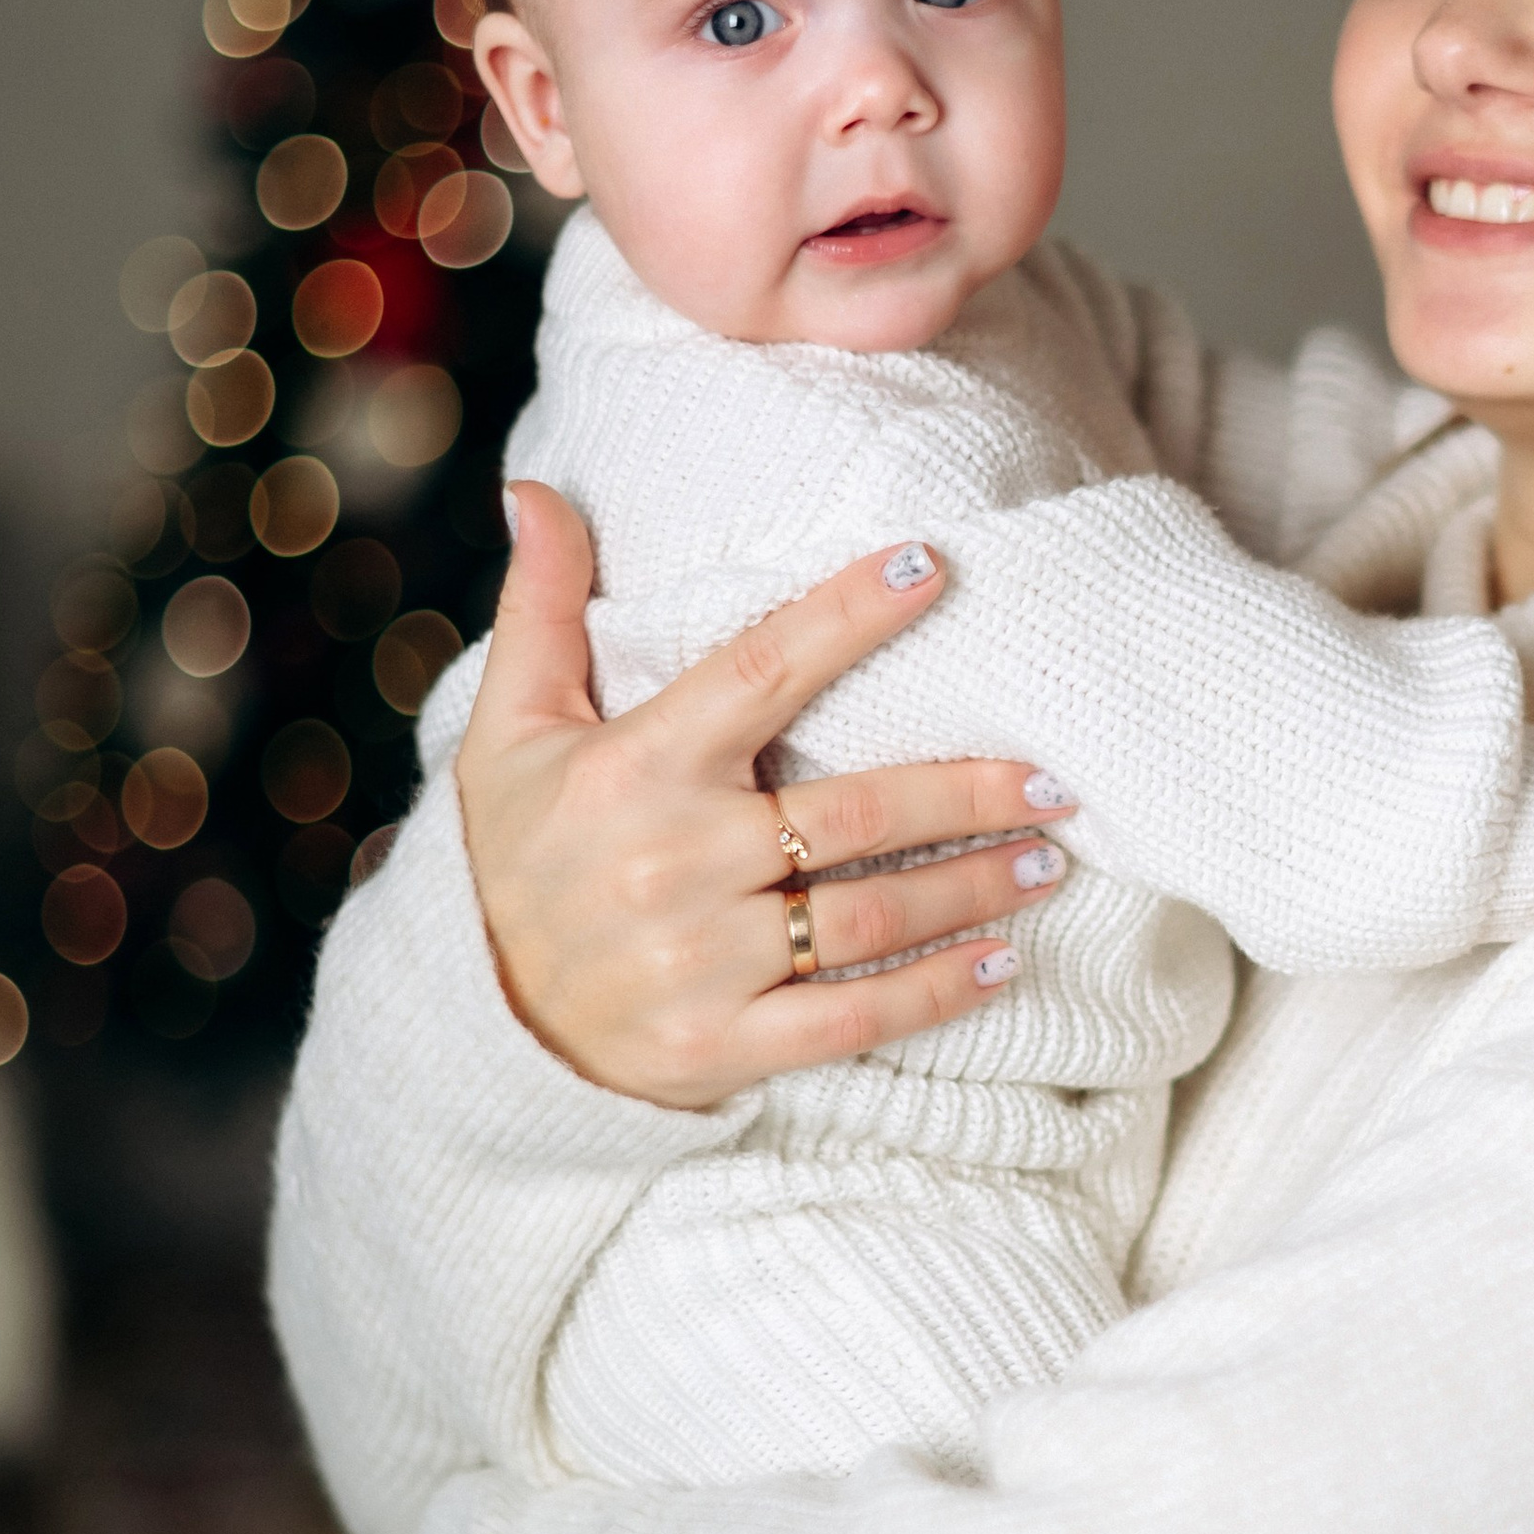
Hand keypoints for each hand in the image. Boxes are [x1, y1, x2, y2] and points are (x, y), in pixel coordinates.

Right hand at [455, 484, 1077, 1106]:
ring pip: (870, 914)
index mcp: (633, 770)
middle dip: (968, 791)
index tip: (933, 566)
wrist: (478, 1024)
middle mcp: (673, 861)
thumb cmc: (516, 858)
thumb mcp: (508, 730)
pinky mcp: (723, 1044)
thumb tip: (538, 489)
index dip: (848, 615)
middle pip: (855, 812)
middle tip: (1054, 778)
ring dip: (974, 885)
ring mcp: (702, 961)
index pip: (760, 671)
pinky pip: (853, 1016)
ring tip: (1048, 858)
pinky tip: (1003, 961)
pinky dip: (936, 990)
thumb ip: (542, 611)